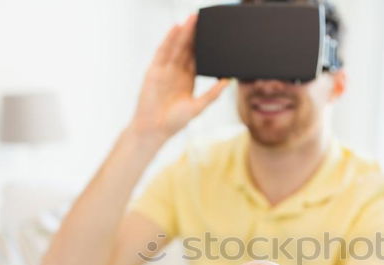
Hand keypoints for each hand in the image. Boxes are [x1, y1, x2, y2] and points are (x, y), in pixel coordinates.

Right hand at [130, 14, 229, 141]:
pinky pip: (162, 51)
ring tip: (192, 18)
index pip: (197, 57)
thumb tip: (228, 82)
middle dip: (194, 33)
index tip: (213, 32)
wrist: (154, 128)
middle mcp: (176, 72)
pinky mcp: (154, 70)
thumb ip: (213, 94)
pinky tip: (176, 29)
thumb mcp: (198, 107)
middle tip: (202, 18)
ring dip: (183, 33)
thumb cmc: (175, 122)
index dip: (204, 45)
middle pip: (187, 48)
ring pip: (175, 47)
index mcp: (188, 79)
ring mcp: (165, 70)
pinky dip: (169, 39)